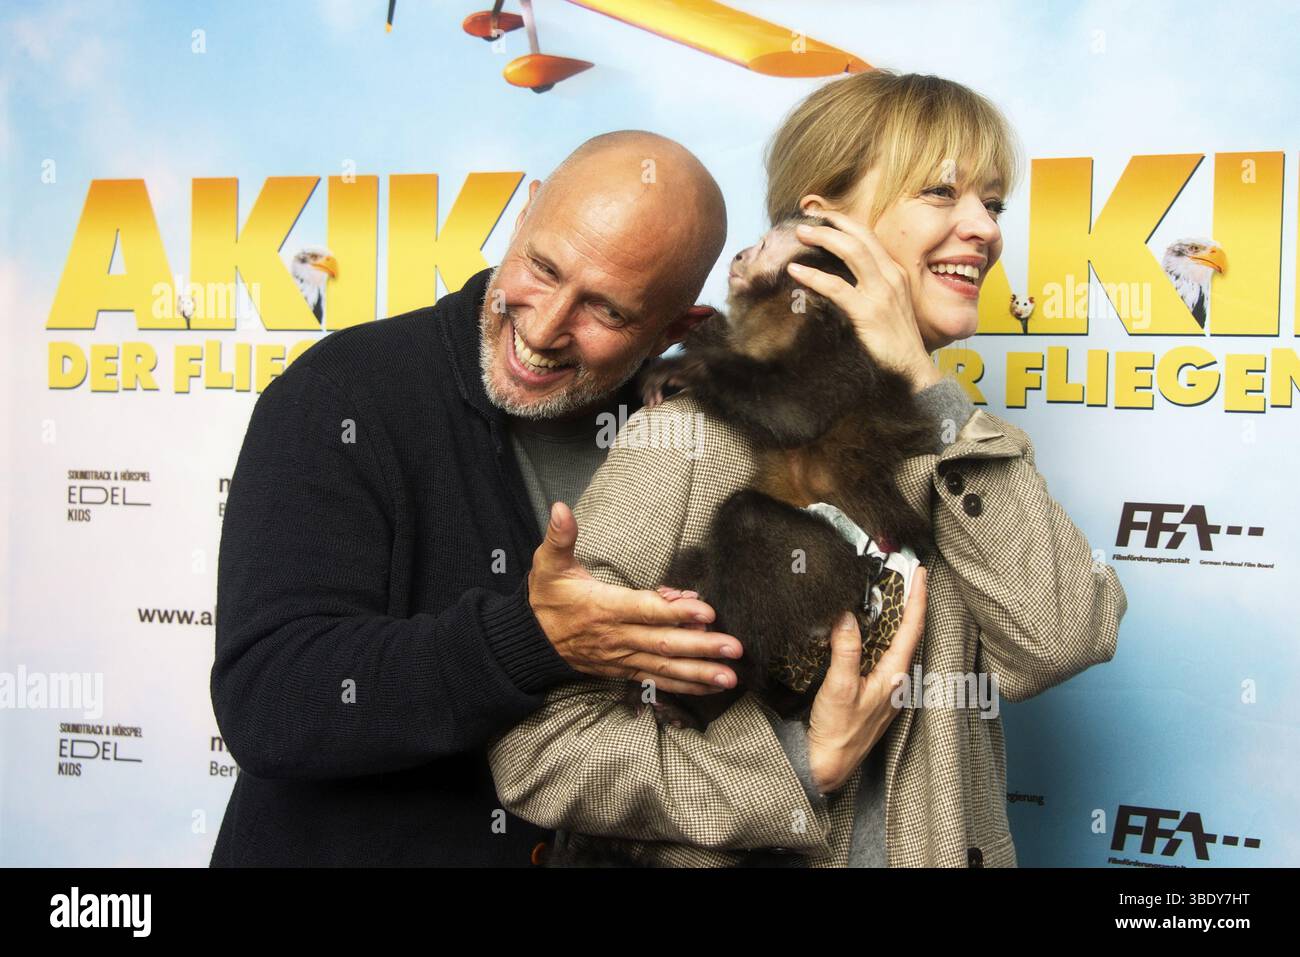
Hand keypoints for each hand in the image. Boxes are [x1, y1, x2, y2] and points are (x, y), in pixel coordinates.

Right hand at [528, 502, 741, 694]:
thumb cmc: (545, 599)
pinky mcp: (623, 669)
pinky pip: (656, 679)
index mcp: (604, 608)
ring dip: (699, 673)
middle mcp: (617, 637)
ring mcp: (622, 657)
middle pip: (664, 643)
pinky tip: (708, 688)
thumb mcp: (548, 564)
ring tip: (730, 677)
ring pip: (665, 667)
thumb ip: (560, 537)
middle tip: (734, 647)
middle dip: (702, 647)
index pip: (645, 610)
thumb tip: (560, 508)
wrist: (529, 641)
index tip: (706, 611)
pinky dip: (683, 686)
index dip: (676, 611)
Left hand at [787, 210, 942, 392]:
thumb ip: (869, 290)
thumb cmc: (895, 344)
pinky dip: (814, 275)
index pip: (869, 237)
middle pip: (860, 236)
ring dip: (824, 238)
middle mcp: (892, 277)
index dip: (844, 223)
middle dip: (831, 223)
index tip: (822, 216)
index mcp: (895, 273)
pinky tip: (796, 271)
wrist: (913, 372)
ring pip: (852, 251)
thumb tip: (841, 280)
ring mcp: (882, 293)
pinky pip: (837, 287)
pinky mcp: (870, 313)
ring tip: (800, 233)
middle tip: (805, 219)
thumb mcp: (887, 308)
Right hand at [806, 565, 927, 792]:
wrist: (828, 766)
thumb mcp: (840, 686)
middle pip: (908, 633)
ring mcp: (886, 687)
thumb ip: (846, 649)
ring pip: (895, 643)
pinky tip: (867, 628)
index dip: (917, 598)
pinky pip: (881, 654)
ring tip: (889, 592)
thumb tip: (847, 615)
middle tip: (905, 573)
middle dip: (909, 602)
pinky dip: (878, 635)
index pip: (912, 628)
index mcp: (895, 676)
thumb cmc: (838, 732)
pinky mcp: (872, 691)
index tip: (920, 572)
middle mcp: (896, 680)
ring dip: (894, 617)